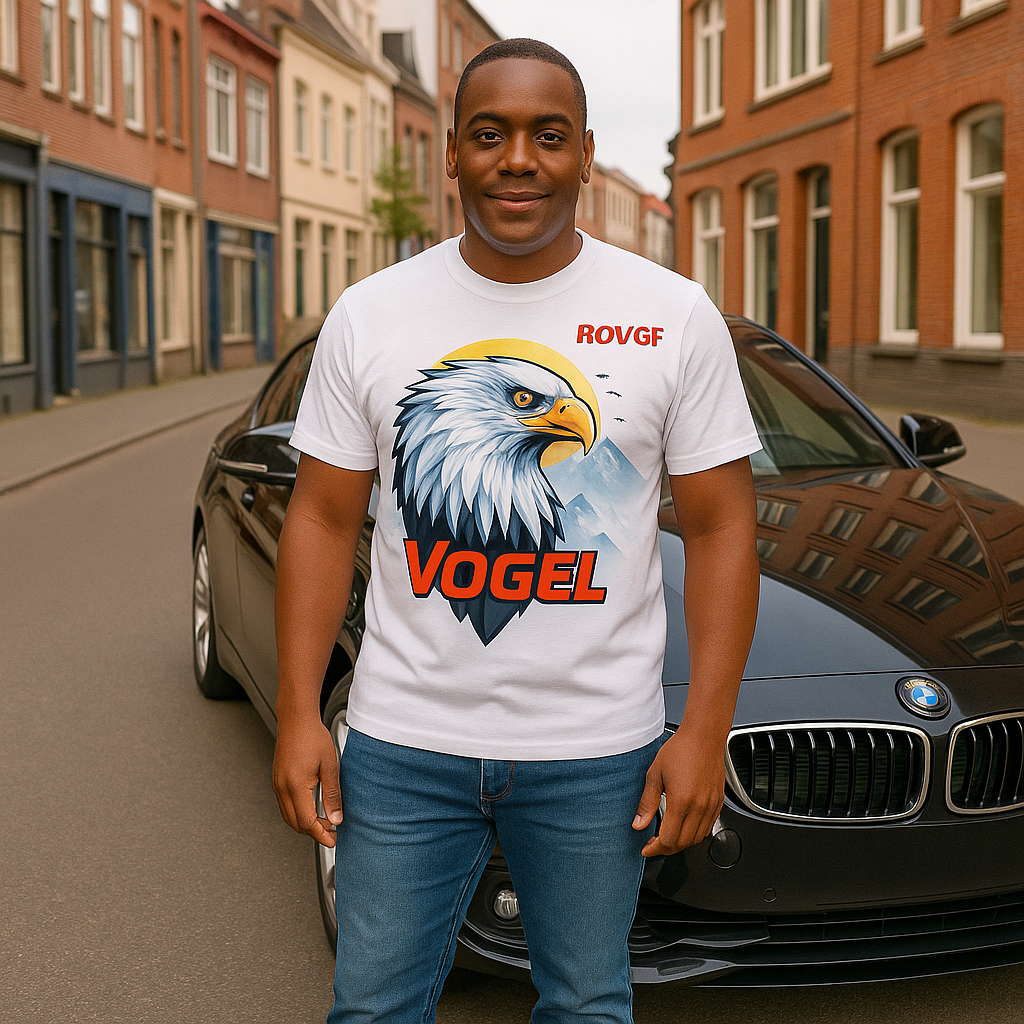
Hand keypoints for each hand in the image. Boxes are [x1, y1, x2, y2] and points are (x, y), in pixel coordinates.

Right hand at [272, 715, 342, 847]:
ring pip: (288, 816)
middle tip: (332, 831)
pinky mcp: (277, 780)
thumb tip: (336, 817)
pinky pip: (285, 805)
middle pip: (295, 824)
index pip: (306, 822)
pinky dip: (298, 813)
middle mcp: (282, 788)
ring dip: (305, 823)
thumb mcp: (330, 766)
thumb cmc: (312, 736)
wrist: (296, 719)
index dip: (321, 834)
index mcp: (295, 786)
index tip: (333, 839)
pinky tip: (312, 809)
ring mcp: (277, 785)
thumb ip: (332, 795)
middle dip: (314, 832)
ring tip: (325, 821)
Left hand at [632, 723, 725, 856]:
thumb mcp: (655, 774)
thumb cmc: (680, 750)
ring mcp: (711, 806)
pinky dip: (695, 833)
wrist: (704, 736)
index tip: (646, 848)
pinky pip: (708, 828)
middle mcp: (699, 807)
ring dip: (681, 842)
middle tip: (653, 844)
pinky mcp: (718, 802)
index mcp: (682, 802)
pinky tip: (684, 826)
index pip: (669, 840)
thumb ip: (646, 803)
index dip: (655, 849)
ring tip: (667, 836)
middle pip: (683, 843)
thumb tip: (639, 824)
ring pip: (697, 839)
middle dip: (666, 849)